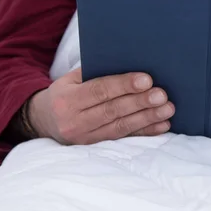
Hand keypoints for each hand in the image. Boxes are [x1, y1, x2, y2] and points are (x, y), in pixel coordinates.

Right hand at [28, 68, 173, 144]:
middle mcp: (74, 122)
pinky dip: (145, 132)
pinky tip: (162, 125)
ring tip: (167, 109)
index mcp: (67, 100)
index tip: (147, 80)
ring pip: (120, 127)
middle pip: (112, 110)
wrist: (43, 121)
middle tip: (162, 95)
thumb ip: (95, 72)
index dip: (124, 85)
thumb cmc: (65, 93)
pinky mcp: (95, 148)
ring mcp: (85, 138)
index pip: (99, 91)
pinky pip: (124, 139)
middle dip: (140, 102)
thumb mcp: (70, 79)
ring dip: (147, 118)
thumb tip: (129, 63)